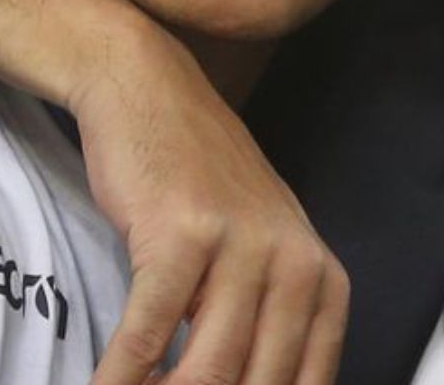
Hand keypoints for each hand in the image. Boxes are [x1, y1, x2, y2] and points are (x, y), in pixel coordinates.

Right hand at [0, 0, 347, 384]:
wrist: (148, 89)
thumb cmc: (196, 182)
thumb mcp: (258, 252)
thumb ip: (268, 324)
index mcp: (322, 279)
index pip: (306, 384)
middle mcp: (295, 264)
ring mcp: (241, 247)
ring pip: (209, 373)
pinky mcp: (183, 235)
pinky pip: (151, 333)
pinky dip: (122, 376)